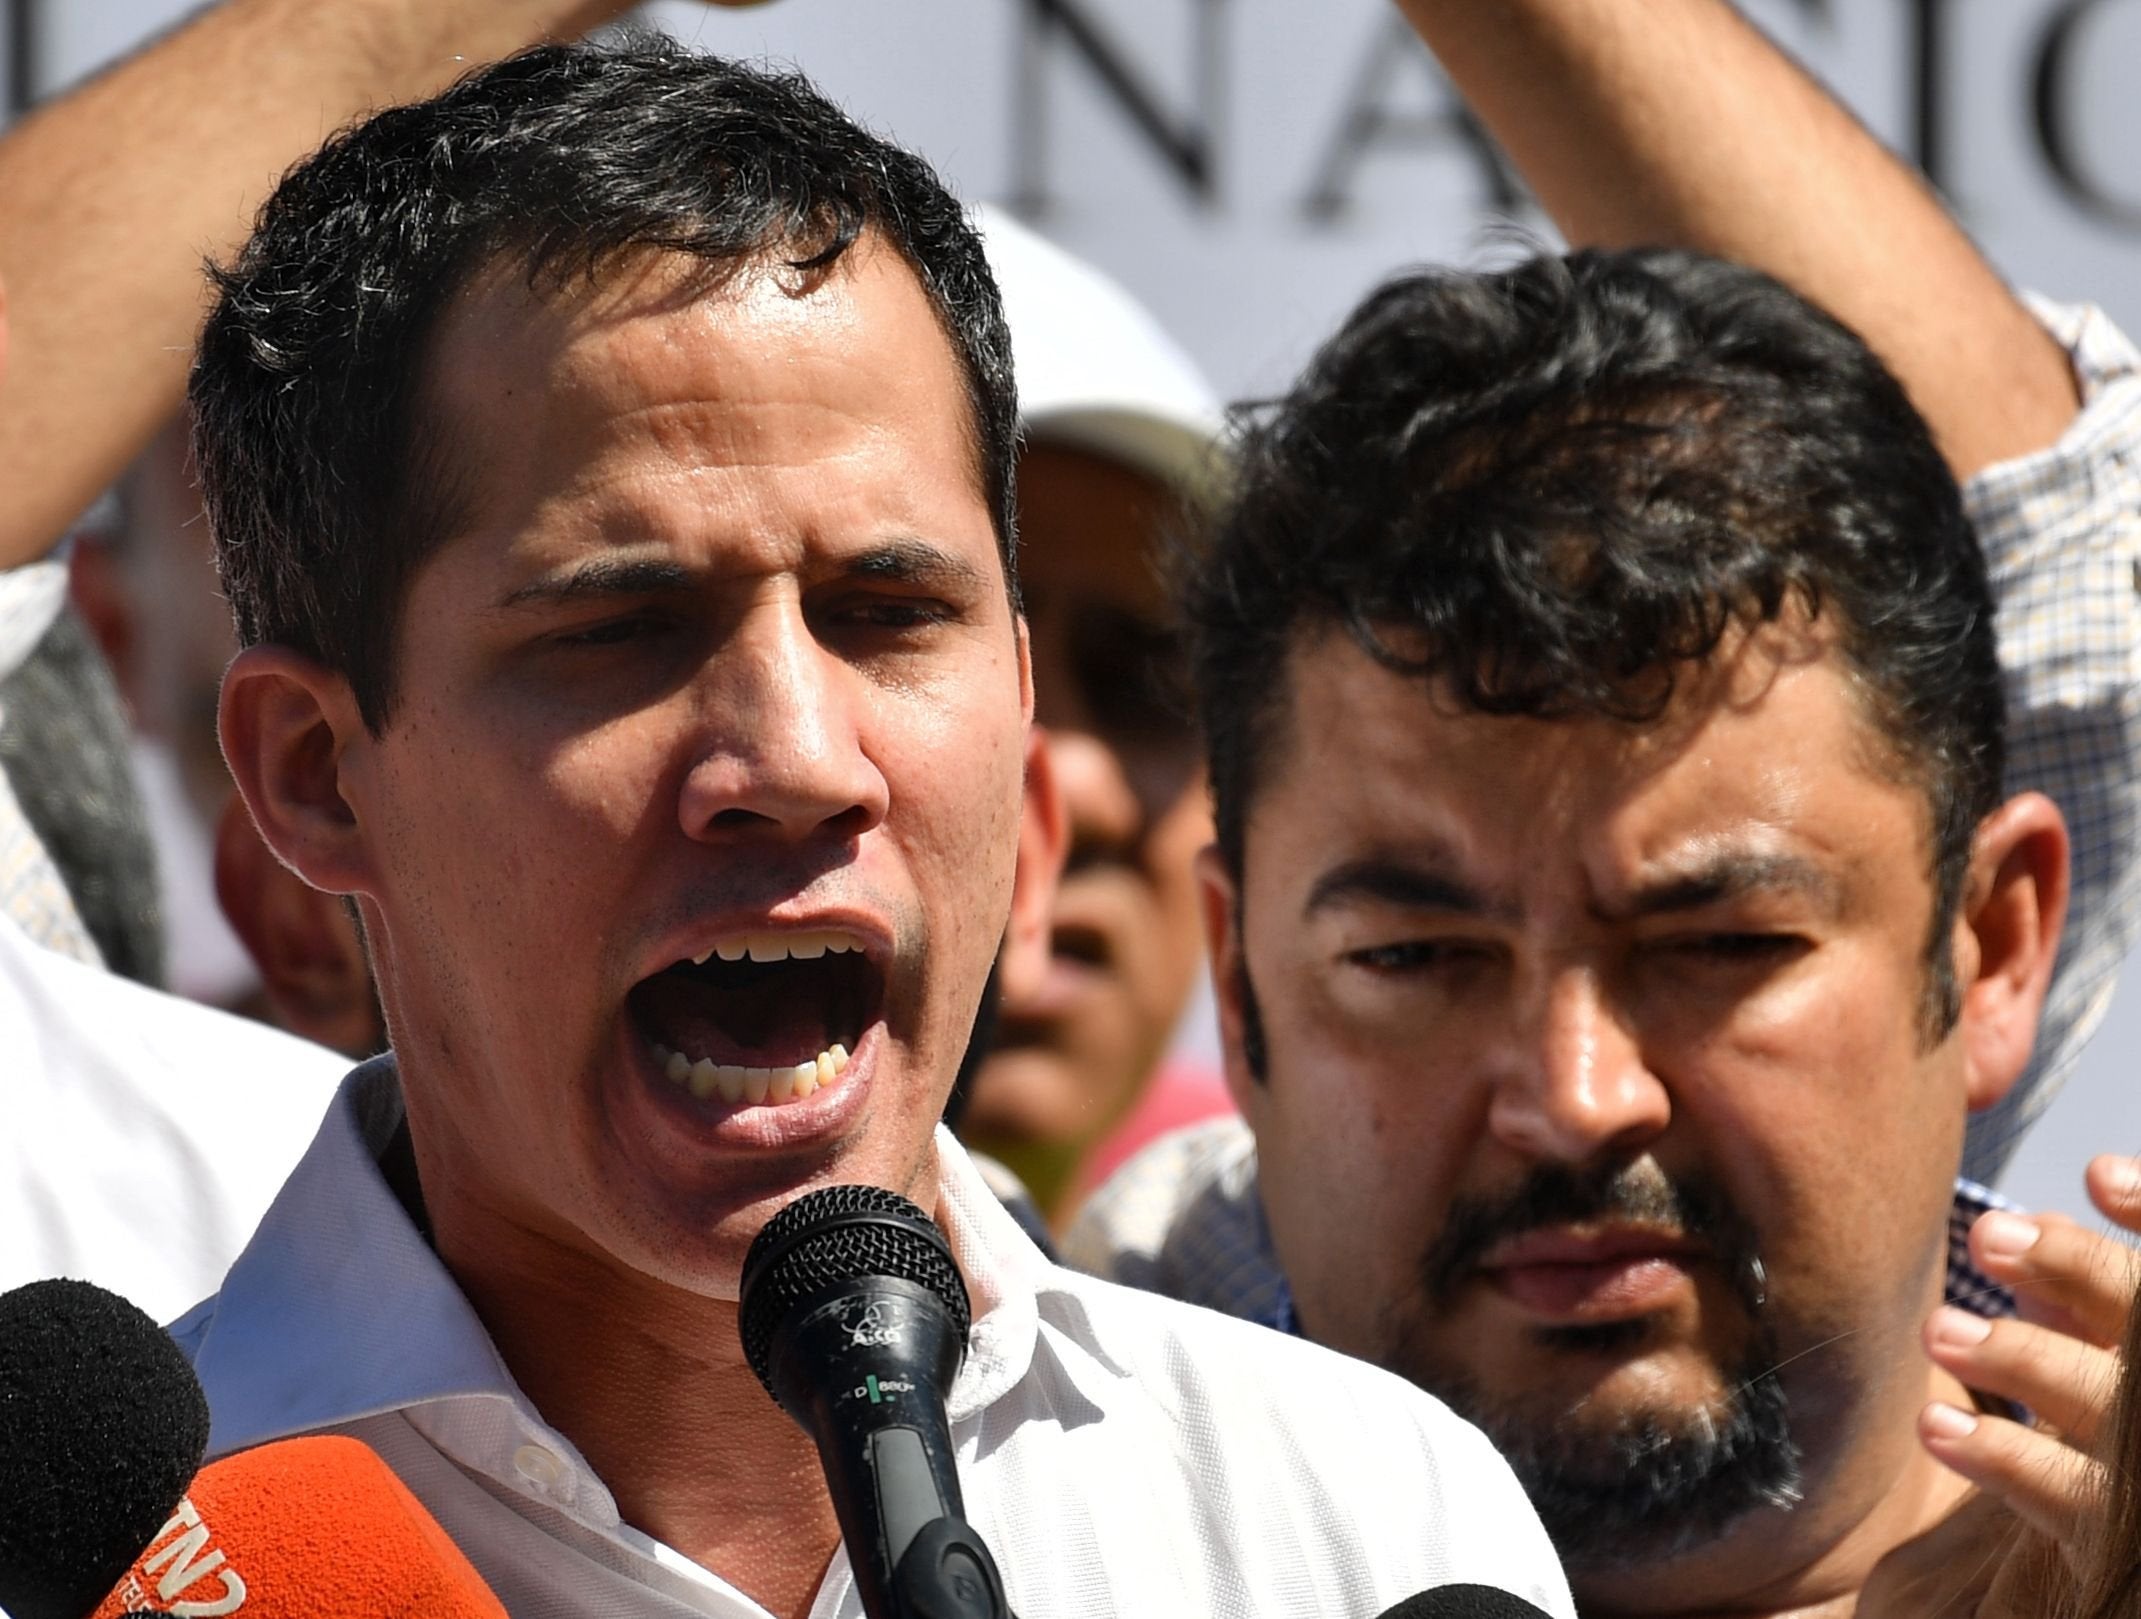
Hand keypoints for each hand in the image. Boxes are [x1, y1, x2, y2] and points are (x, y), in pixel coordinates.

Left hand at [1863, 1155, 2140, 1614]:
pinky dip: (2002, 1457)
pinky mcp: (2125, 1558)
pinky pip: (2072, 1504)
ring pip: (2114, 1413)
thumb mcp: (2101, 1363)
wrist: (2104, 1568)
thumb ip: (2087, 1301)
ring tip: (1938, 1330)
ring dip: (2022, 1360)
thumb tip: (2027, 1224)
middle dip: (2082, 1271)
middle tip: (1987, 1233)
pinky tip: (1936, 1426)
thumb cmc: (2099, 1448)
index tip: (2095, 1175)